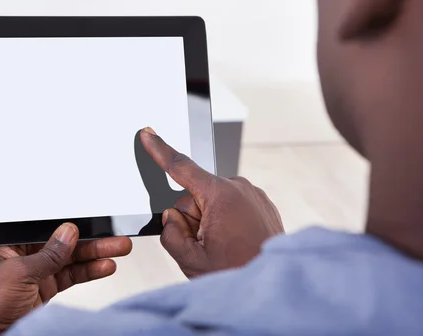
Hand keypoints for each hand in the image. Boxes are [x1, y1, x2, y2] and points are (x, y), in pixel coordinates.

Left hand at [0, 223, 131, 335]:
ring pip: (69, 260)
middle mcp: (20, 256)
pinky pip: (69, 277)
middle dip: (89, 240)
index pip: (44, 227)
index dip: (69, 223)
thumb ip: (48, 254)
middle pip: (61, 242)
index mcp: (6, 243)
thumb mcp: (18, 274)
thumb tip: (69, 232)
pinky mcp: (42, 291)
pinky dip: (87, 273)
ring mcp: (33, 274)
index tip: (93, 221)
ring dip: (94, 256)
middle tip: (114, 237)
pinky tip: (104, 267)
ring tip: (118, 249)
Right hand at [141, 128, 283, 277]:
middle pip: (194, 195)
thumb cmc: (239, 274)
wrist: (274, 289)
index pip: (181, 167)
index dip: (159, 149)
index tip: (148, 133)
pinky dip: (227, 221)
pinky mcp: (261, 203)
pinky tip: (236, 242)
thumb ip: (170, 232)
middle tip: (207, 246)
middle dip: (193, 218)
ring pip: (212, 201)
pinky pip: (230, 206)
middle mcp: (241, 188)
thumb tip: (173, 216)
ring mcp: (254, 195)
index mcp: (221, 196)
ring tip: (226, 247)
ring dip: (210, 222)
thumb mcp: (190, 259)